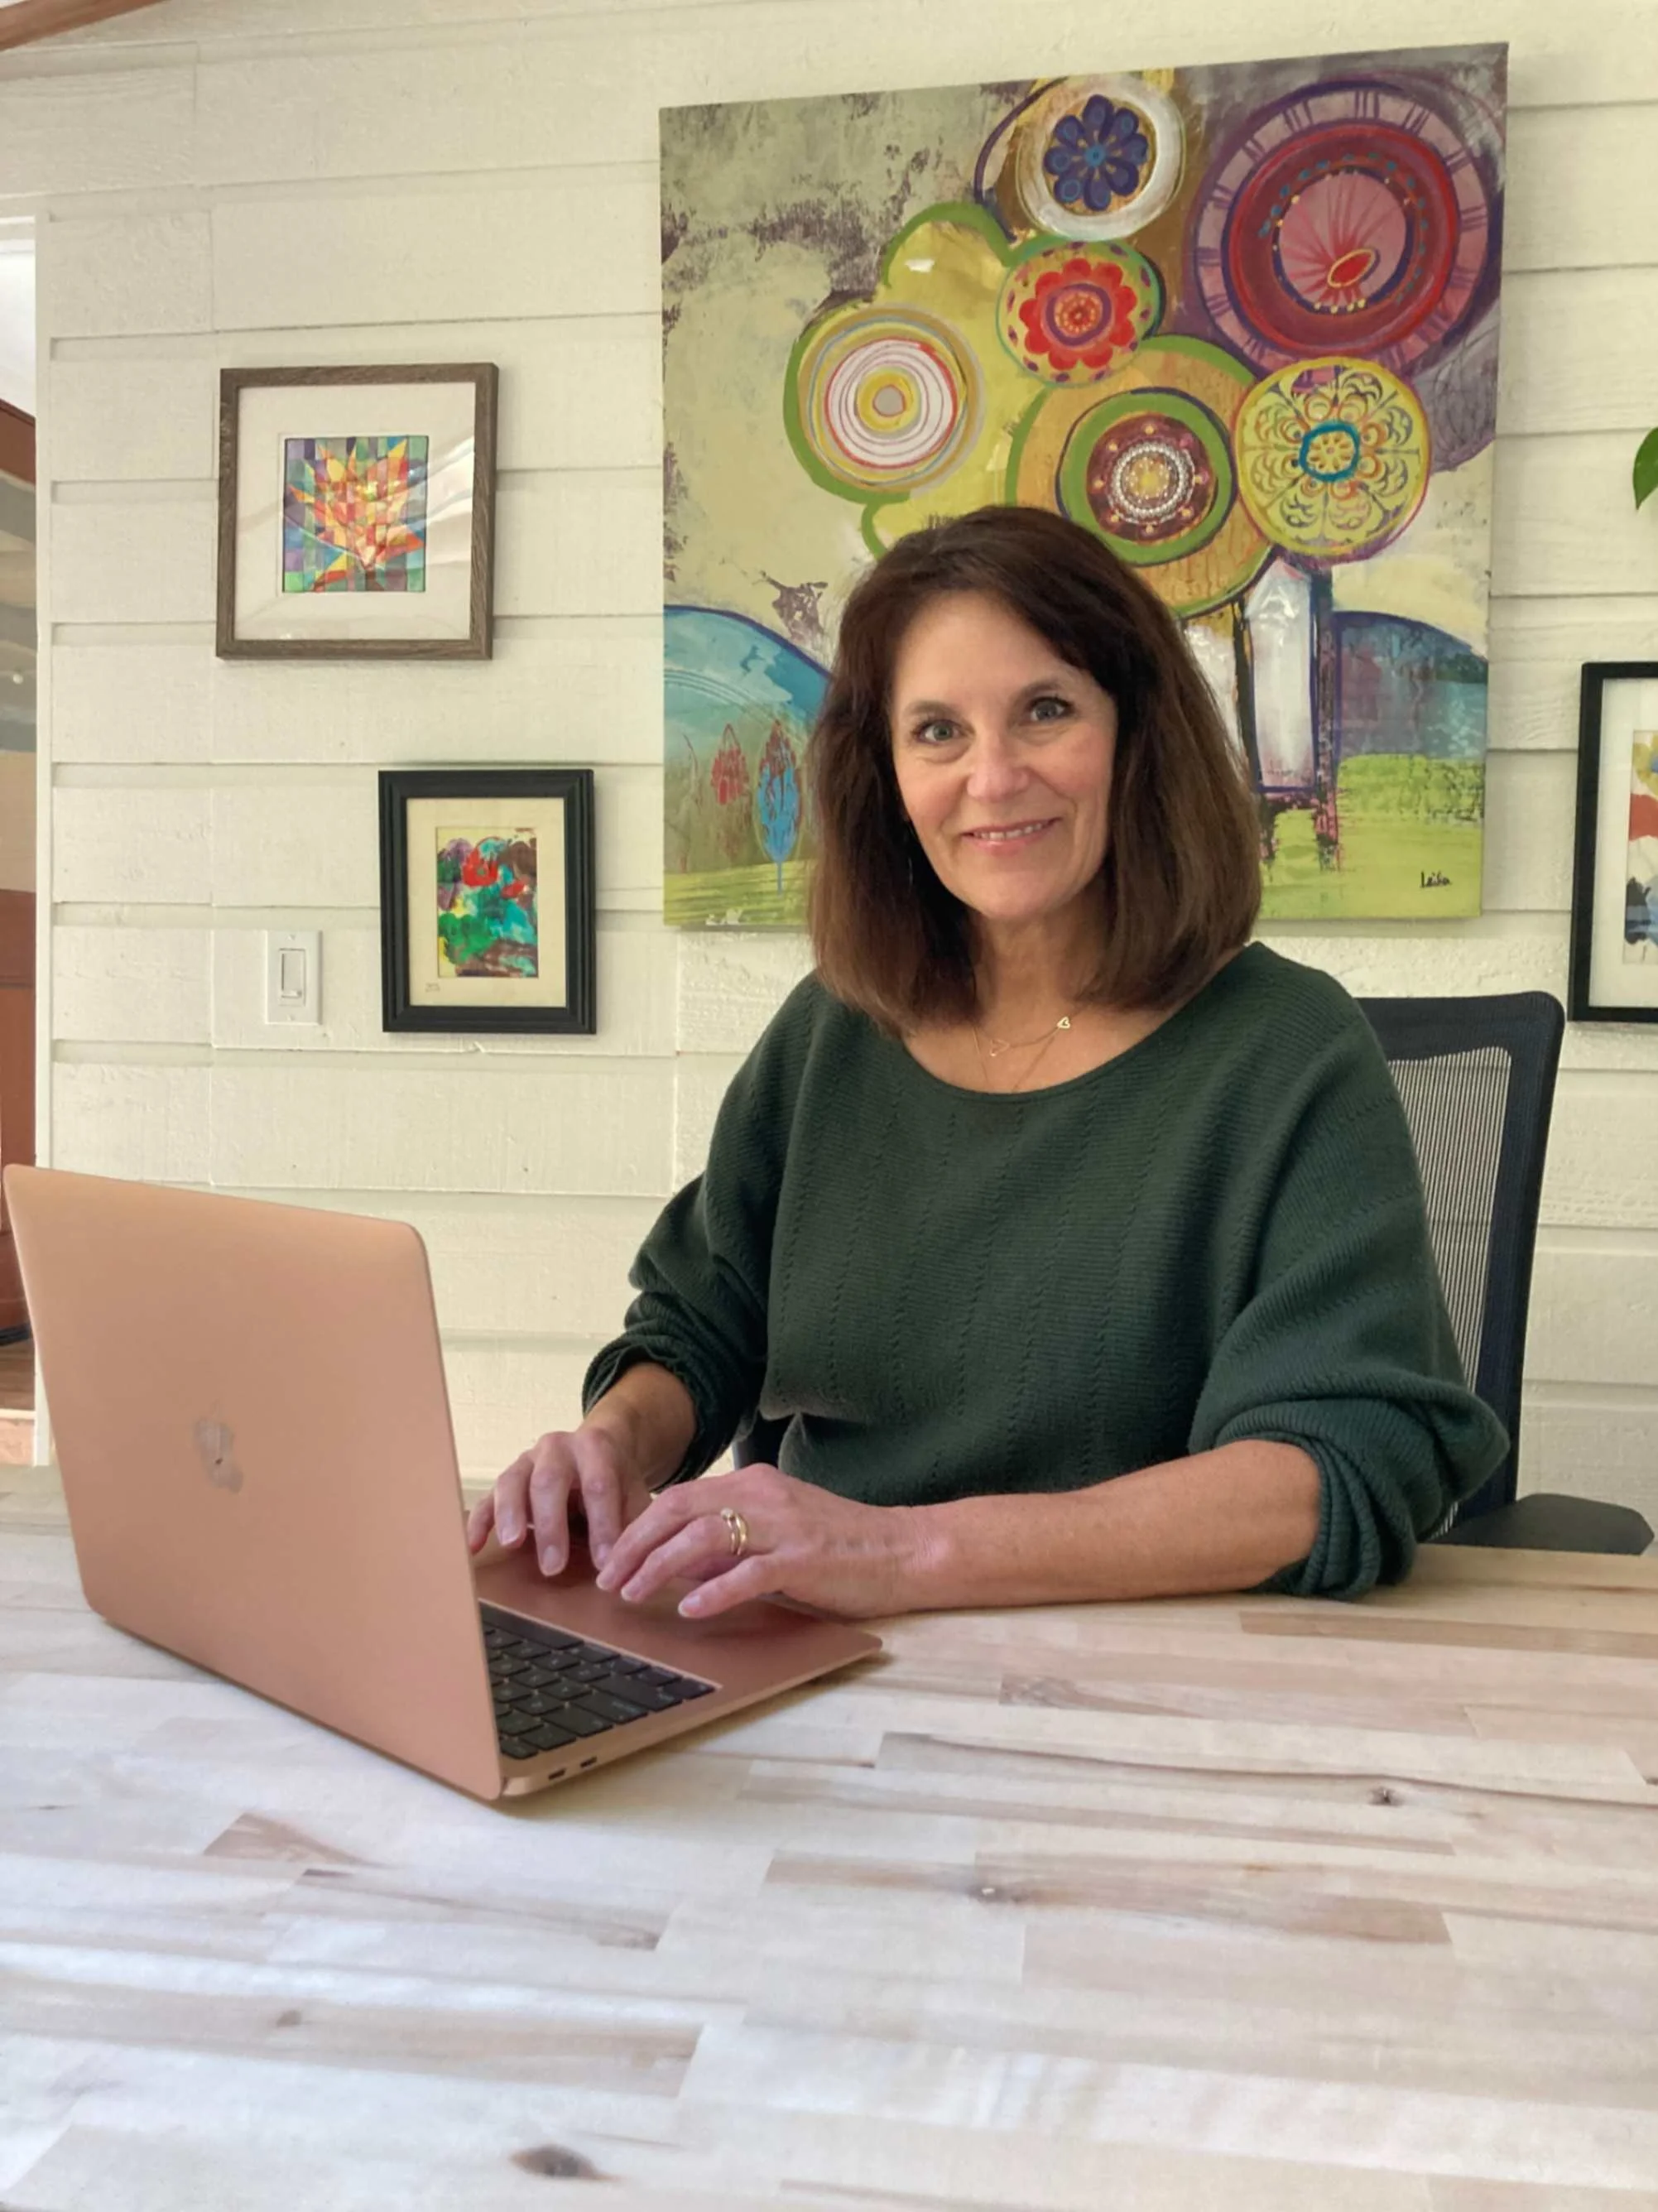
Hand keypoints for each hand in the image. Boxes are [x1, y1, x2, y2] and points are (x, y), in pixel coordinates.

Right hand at [465, 1425, 654, 1575]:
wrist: (597, 1447)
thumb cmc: (616, 1479)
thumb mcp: (634, 1493)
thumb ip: (636, 1523)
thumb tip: (641, 1566)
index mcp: (595, 1447)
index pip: (599, 1485)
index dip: (603, 1525)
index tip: (605, 1563)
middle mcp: (557, 1447)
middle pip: (549, 1482)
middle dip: (551, 1526)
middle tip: (553, 1567)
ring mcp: (527, 1460)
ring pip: (512, 1482)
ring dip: (510, 1515)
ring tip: (511, 1545)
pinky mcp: (507, 1478)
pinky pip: (488, 1497)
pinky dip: (479, 1520)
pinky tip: (474, 1546)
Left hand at [592, 1463, 923, 1620]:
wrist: (904, 1550)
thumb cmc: (841, 1547)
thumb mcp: (777, 1533)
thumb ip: (731, 1542)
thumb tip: (677, 1563)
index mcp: (755, 1485)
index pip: (679, 1498)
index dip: (638, 1526)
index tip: (611, 1557)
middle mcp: (763, 1496)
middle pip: (679, 1510)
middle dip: (634, 1544)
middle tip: (606, 1578)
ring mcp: (783, 1526)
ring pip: (702, 1537)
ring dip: (659, 1566)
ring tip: (633, 1593)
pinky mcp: (803, 1559)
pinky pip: (747, 1573)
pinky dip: (712, 1591)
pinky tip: (689, 1609)